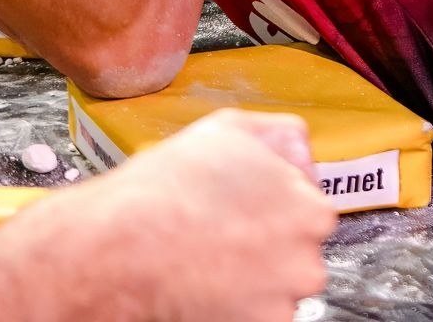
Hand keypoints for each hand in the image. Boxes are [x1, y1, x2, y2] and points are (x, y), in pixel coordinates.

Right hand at [60, 109, 332, 320]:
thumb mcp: (228, 129)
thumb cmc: (165, 191)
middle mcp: (307, 255)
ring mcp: (285, 296)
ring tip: (207, 253)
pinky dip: (235, 301)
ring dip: (251, 272)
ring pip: (276, 281)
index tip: (245, 204)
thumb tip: (297, 146)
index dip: (270, 202)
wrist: (123, 248)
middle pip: (295, 247)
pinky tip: (205, 277)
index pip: (308, 206)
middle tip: (221, 229)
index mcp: (308, 206)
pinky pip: (256, 311)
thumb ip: (279, 135)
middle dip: (265, 239)